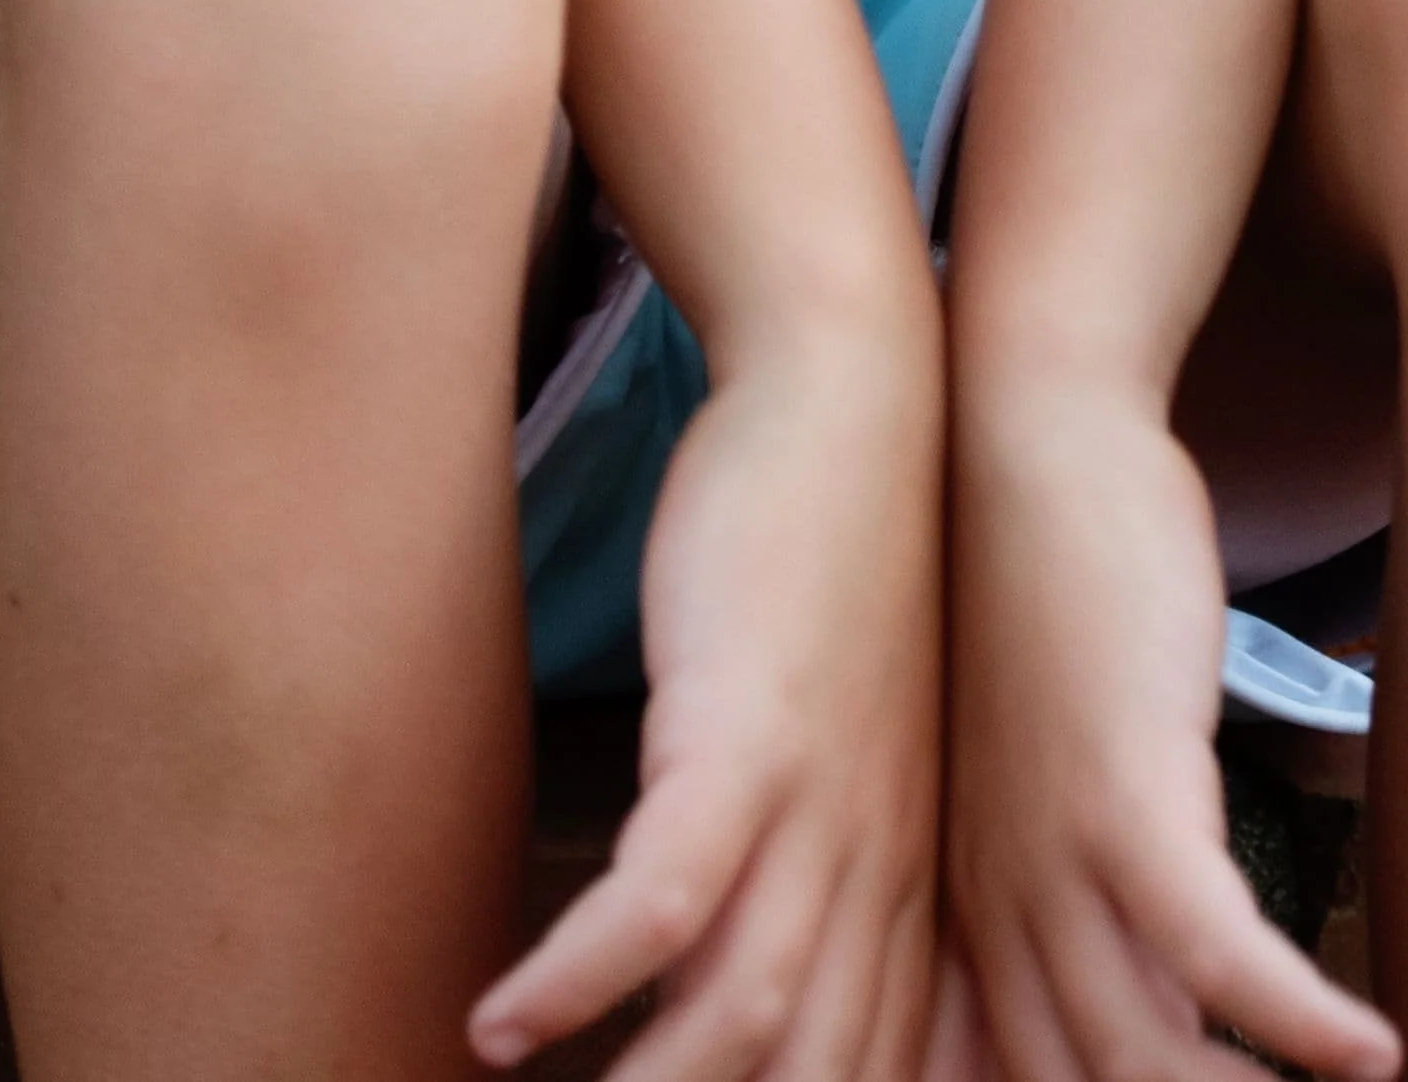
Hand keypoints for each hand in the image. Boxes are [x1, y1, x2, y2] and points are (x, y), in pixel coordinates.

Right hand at [476, 307, 945, 1081]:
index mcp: (907, 886)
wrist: (859, 393)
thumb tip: (748, 983)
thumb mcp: (861, 744)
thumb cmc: (842, 570)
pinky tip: (499, 1020)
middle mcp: (876, 868)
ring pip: (743, 1015)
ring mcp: (816, 801)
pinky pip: (663, 891)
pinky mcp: (744, 726)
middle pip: (811, 1076)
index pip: (868, 1078)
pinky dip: (581, 974)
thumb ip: (829, 870)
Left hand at [943, 376, 1398, 1081]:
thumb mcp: (1036, 755)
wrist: (1030, 435)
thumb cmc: (1048, 585)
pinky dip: (1300, 1021)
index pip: (1015, 1074)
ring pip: (1140, 1062)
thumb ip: (1069, 872)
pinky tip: (1375, 1053)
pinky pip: (1220, 953)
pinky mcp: (1127, 797)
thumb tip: (1155, 982)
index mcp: (968, 902)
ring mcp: (1053, 858)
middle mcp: (993, 903)